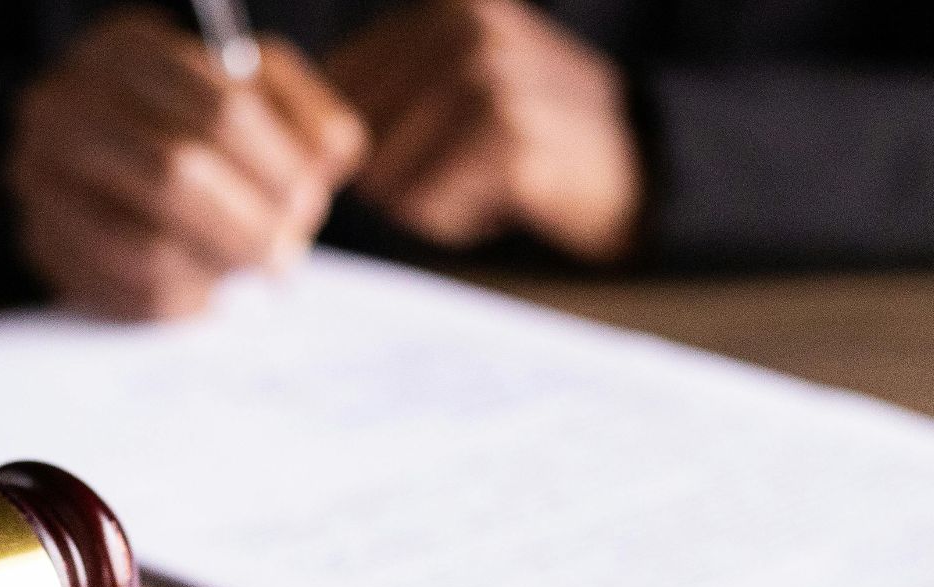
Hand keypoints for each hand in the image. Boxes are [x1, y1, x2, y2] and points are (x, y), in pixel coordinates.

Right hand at [6, 7, 366, 319]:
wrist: (115, 150)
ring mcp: (40, 178)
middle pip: (174, 175)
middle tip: (285, 255)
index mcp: (125, 50)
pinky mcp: (41, 242)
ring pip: (144, 246)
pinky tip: (205, 288)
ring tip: (246, 271)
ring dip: (215, 270)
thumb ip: (307, 117)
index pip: (220, 110)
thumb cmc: (201, 120)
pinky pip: (121, 293)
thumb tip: (324, 162)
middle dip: (246, 226)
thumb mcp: (262, 92)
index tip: (308, 201)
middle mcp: (64, 106)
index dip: (276, 167)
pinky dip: (180, 302)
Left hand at [325, 0, 642, 263]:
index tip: (416, 151)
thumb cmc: (530, 136)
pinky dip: (455, 219)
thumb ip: (385, 90)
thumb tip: (294, 135)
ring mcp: (489, 79)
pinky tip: (501, 199)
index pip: (338, 86)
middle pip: (356, 137)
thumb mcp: (463, 82)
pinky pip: (429, 205)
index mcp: (444, 10)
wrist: (639, 165)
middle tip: (460, 170)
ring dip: (425, 201)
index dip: (356, 141)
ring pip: (387, 175)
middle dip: (393, 174)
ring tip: (482, 182)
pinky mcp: (507, 138)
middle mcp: (464, 30)